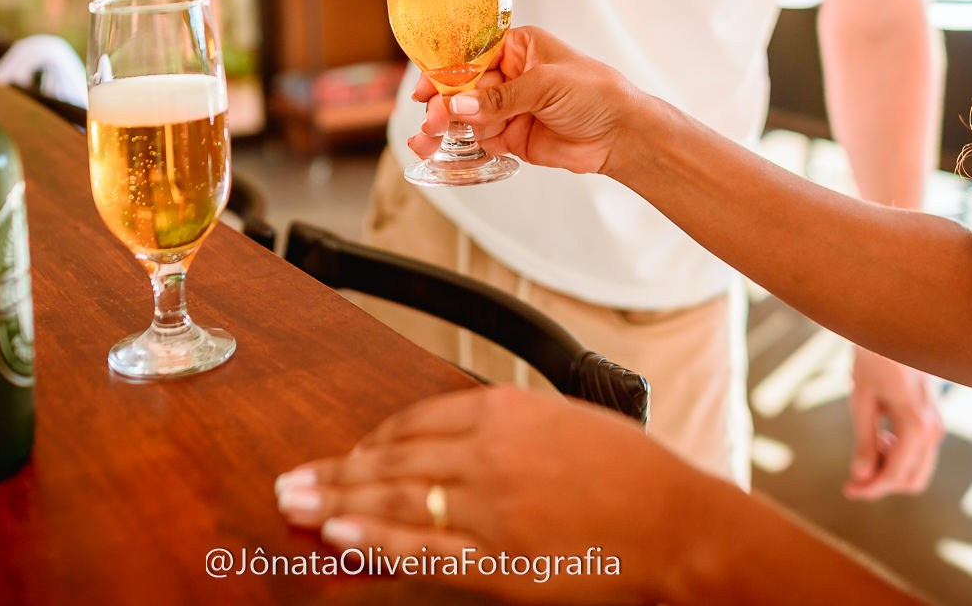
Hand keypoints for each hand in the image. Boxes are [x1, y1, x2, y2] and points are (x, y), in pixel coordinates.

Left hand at [274, 386, 710, 602]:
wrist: (679, 523)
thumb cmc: (634, 474)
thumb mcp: (565, 421)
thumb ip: (507, 426)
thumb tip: (455, 435)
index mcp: (504, 411)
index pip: (413, 422)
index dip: (369, 442)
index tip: (344, 455)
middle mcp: (487, 453)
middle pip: (391, 460)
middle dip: (336, 472)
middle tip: (292, 480)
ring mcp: (489, 508)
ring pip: (396, 503)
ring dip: (339, 504)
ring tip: (298, 507)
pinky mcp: (498, 559)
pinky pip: (424, 551)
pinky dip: (377, 545)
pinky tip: (343, 539)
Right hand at [408, 26, 654, 176]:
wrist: (621, 135)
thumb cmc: (596, 93)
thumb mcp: (546, 85)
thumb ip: (501, 98)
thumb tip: (459, 105)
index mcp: (518, 48)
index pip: (471, 54)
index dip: (446, 70)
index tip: (425, 87)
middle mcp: (509, 76)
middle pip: (464, 88)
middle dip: (445, 104)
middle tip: (432, 120)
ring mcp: (509, 107)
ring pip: (467, 115)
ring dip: (447, 127)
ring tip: (428, 140)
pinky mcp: (511, 136)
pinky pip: (479, 139)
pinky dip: (461, 145)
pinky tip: (442, 150)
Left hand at [843, 346, 943, 499]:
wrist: (894, 330)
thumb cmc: (874, 359)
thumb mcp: (862, 400)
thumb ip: (864, 441)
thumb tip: (862, 476)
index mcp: (916, 425)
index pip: (895, 475)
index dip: (870, 488)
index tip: (848, 489)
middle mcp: (934, 430)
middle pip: (912, 480)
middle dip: (882, 483)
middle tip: (853, 476)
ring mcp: (937, 425)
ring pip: (919, 469)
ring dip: (891, 469)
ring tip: (868, 445)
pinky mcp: (934, 420)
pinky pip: (920, 453)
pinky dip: (900, 456)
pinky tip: (881, 437)